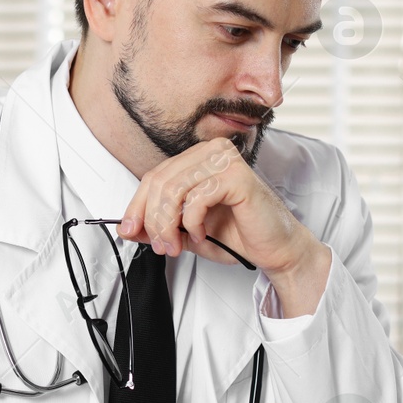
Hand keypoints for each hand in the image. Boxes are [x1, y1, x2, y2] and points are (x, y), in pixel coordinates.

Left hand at [118, 137, 331, 316]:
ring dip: (168, 224)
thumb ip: (159, 226)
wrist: (275, 250)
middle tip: (161, 246)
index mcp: (198, 158)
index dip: (137, 206)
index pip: (154, 176)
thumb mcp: (187, 232)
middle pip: (160, 181)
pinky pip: (197, 197)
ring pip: (174, 189)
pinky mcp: (236, 176)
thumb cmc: (238, 235)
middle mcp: (211, 152)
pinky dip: (193, 222)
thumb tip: (127, 227)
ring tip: (177, 245)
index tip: (129, 231)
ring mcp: (225, 160)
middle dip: (153, 220)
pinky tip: (202, 234)